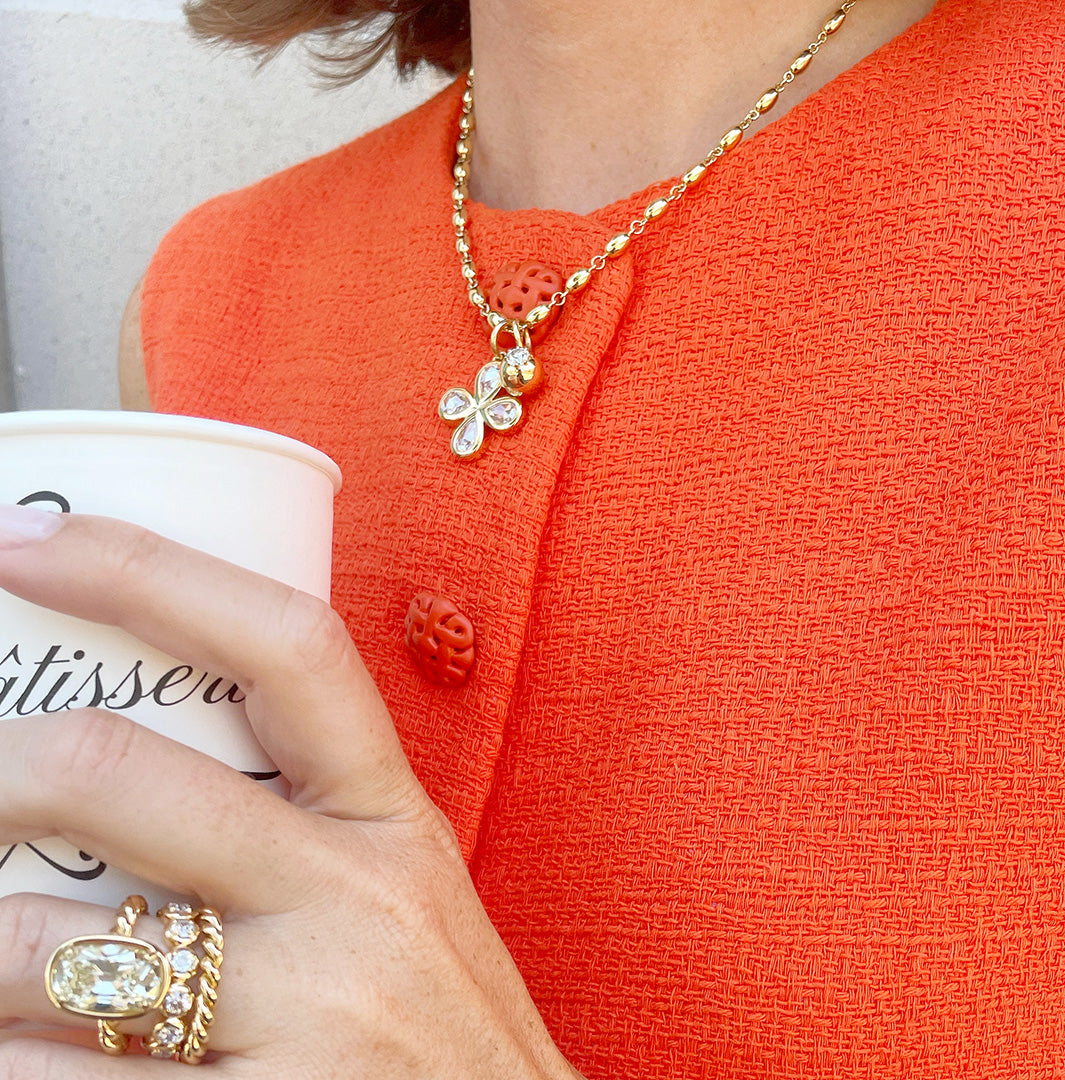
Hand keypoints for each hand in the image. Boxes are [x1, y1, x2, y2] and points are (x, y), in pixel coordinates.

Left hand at [0, 507, 582, 1078]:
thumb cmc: (441, 1023)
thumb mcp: (402, 895)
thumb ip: (304, 829)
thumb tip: (135, 769)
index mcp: (394, 819)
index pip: (287, 646)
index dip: (147, 572)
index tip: (27, 541)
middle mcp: (354, 899)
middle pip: (122, 775)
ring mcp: (307, 1017)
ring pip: (47, 954)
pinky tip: (3, 1050)